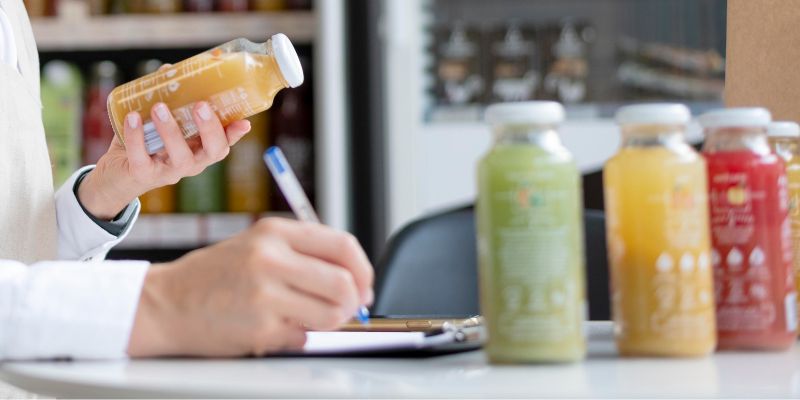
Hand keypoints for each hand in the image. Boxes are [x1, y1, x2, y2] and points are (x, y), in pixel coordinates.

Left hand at [78, 101, 250, 219]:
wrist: (117, 173)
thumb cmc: (146, 143)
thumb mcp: (162, 123)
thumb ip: (169, 100)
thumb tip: (169, 70)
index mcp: (200, 149)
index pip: (225, 141)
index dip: (236, 133)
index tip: (244, 121)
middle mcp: (192, 163)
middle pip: (213, 152)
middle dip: (210, 129)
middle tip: (201, 106)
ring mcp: (170, 172)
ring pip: (181, 157)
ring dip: (171, 131)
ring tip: (159, 107)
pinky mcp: (144, 174)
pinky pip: (142, 157)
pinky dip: (137, 137)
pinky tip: (132, 117)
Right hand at [127, 218, 374, 356]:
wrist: (165, 303)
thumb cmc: (217, 276)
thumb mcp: (259, 246)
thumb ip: (305, 255)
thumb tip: (357, 282)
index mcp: (275, 232)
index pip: (343, 246)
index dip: (364, 270)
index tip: (364, 286)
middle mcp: (271, 258)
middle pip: (344, 283)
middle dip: (353, 302)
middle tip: (345, 310)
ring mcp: (265, 294)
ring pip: (332, 314)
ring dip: (330, 322)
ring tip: (308, 319)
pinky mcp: (259, 327)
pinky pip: (304, 337)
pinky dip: (298, 336)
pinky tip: (275, 328)